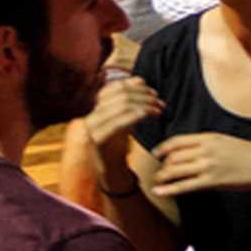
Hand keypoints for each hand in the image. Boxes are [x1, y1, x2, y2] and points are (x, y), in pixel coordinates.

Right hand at [76, 72, 167, 192]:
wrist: (110, 171)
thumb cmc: (118, 144)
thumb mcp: (124, 119)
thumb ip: (130, 102)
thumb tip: (140, 79)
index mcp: (95, 109)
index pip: (115, 88)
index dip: (134, 86)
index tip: (152, 91)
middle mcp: (91, 116)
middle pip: (120, 95)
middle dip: (143, 96)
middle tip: (159, 102)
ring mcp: (92, 128)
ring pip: (121, 106)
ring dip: (144, 105)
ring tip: (158, 109)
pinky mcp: (98, 139)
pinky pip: (118, 121)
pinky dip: (136, 115)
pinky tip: (149, 115)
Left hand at [131, 130, 250, 204]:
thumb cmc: (248, 154)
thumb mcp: (226, 141)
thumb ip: (207, 143)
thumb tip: (190, 149)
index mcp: (209, 138)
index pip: (178, 141)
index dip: (163, 148)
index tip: (156, 153)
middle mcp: (206, 150)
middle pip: (174, 156)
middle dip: (163, 164)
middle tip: (159, 171)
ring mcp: (209, 166)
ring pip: (176, 170)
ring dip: (163, 176)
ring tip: (158, 181)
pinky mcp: (212, 182)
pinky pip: (185, 186)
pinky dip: (169, 189)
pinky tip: (159, 192)